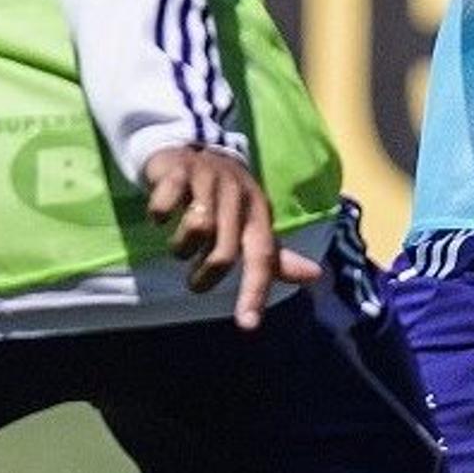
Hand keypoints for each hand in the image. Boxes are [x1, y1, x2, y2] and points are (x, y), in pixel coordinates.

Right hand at [143, 144, 316, 330]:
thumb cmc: (225, 196)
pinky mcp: (178, 170)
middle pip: (224, 251)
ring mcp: (208, 179)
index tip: (247, 325)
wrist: (192, 147)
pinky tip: (160, 215)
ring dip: (181, 247)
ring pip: (197, 228)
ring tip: (179, 245)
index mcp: (258, 212)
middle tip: (195, 281)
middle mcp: (237, 195)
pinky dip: (159, 214)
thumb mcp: (251, 224)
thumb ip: (275, 255)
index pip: (262, 257)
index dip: (255, 292)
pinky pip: (166, 203)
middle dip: (205, 276)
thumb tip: (314, 276)